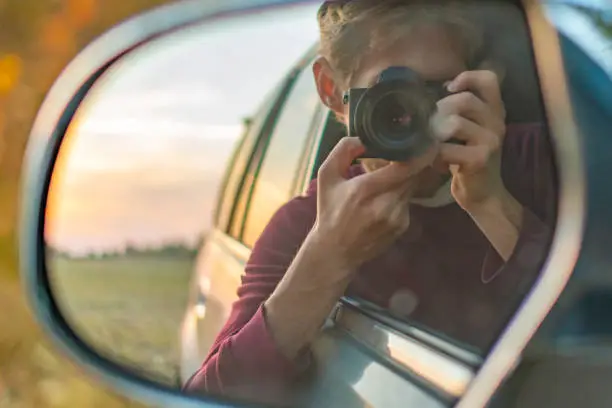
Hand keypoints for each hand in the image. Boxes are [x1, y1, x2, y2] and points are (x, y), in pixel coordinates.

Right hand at [312, 137, 434, 271]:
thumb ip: (343, 150)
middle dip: (414, 160)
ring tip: (390, 174)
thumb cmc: (330, 210)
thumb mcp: (327, 176)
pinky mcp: (402, 225)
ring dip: (406, 177)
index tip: (424, 139)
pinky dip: (400, 193)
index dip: (420, 152)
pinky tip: (384, 198)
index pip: (407, 167)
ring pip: (412, 186)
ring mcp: (397, 217)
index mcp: (366, 189)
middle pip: (415, 174)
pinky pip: (408, 200)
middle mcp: (386, 204)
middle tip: (409, 149)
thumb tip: (365, 137)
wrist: (335, 250)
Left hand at [432, 70, 507, 212]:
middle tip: (429, 128)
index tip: (449, 88)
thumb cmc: (467, 160)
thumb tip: (430, 95)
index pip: (490, 80)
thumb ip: (458, 111)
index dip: (468, 77)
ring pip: (455, 123)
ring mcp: (491, 140)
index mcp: (495, 111)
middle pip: (464, 100)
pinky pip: (447, 148)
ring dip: (434, 134)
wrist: (482, 194)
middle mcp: (497, 122)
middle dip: (439, 111)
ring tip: (432, 146)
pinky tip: (437, 163)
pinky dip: (435, 155)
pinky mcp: (480, 159)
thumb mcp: (467, 131)